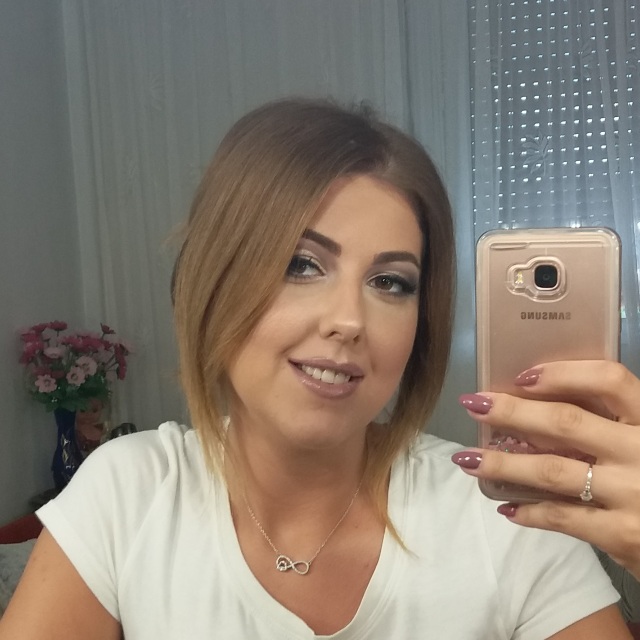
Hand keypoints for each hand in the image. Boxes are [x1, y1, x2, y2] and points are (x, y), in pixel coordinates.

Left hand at [452, 360, 639, 579]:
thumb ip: (614, 427)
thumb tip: (543, 407)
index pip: (611, 380)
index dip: (563, 373)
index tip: (523, 375)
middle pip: (567, 422)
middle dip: (512, 411)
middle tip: (474, 404)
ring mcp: (634, 494)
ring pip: (553, 470)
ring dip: (503, 463)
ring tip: (468, 459)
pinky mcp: (624, 536)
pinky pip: (562, 517)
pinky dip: (529, 512)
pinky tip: (506, 506)